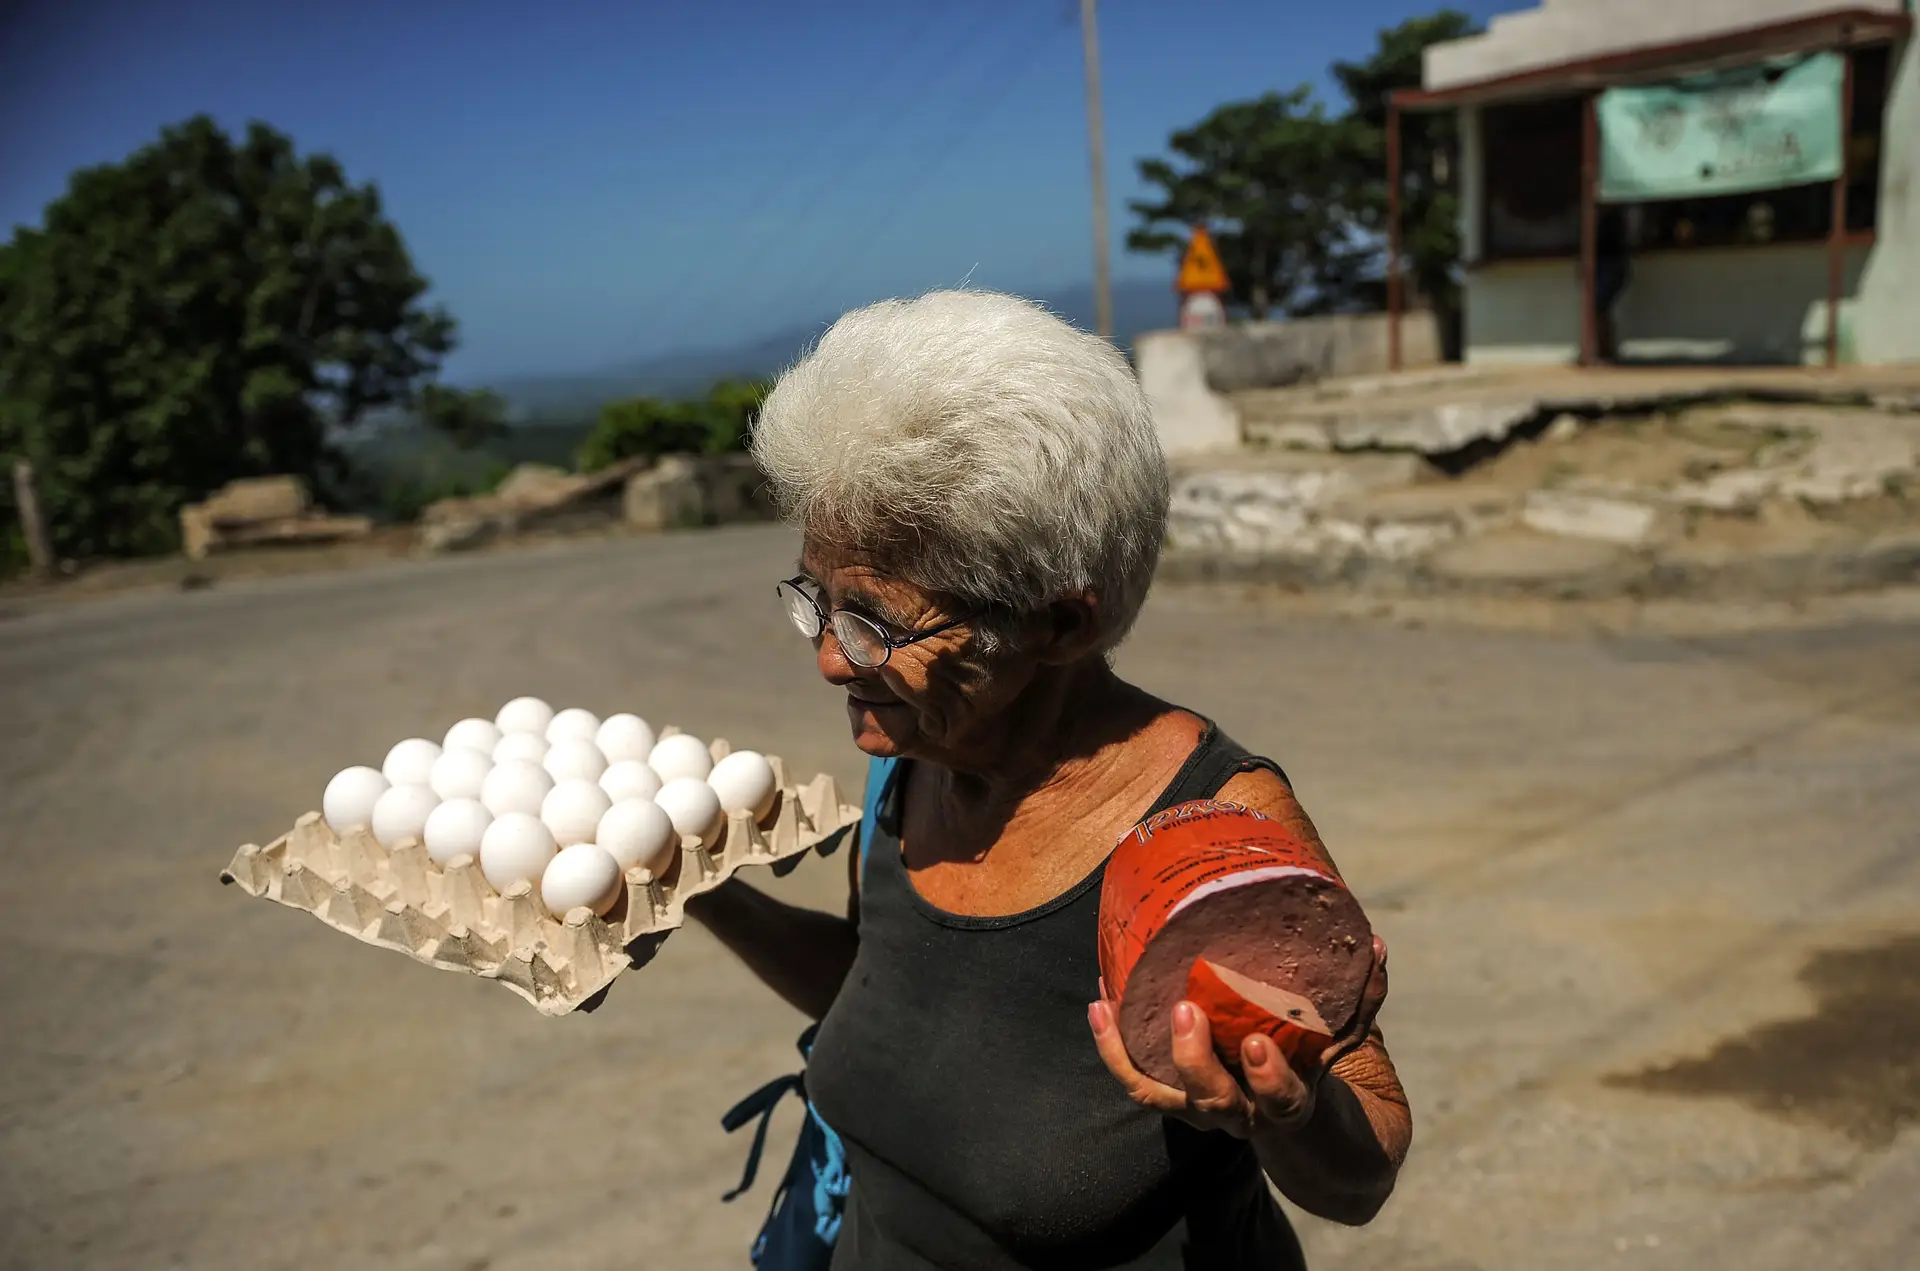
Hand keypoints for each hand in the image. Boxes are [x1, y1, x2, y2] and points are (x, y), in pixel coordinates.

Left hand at [1089, 936, 1388, 1138]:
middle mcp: (1240, 1112)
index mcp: (1287, 1102)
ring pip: (1158, 1094)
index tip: (1258, 1043)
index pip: (1281, 1100)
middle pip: (1212, 1101)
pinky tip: (1097, 1004)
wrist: (1289, 1120)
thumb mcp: (1342, 1036)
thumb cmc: (1313, 1062)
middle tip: (1186, 1010)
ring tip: (1109, 1005)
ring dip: (1129, 1053)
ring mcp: (1198, 1107)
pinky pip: (1133, 1079)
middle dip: (1195, 1060)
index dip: (1268, 1077)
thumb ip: (1362, 997)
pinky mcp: (1169, 1095)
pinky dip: (1110, 1046)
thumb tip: (1377, 944)